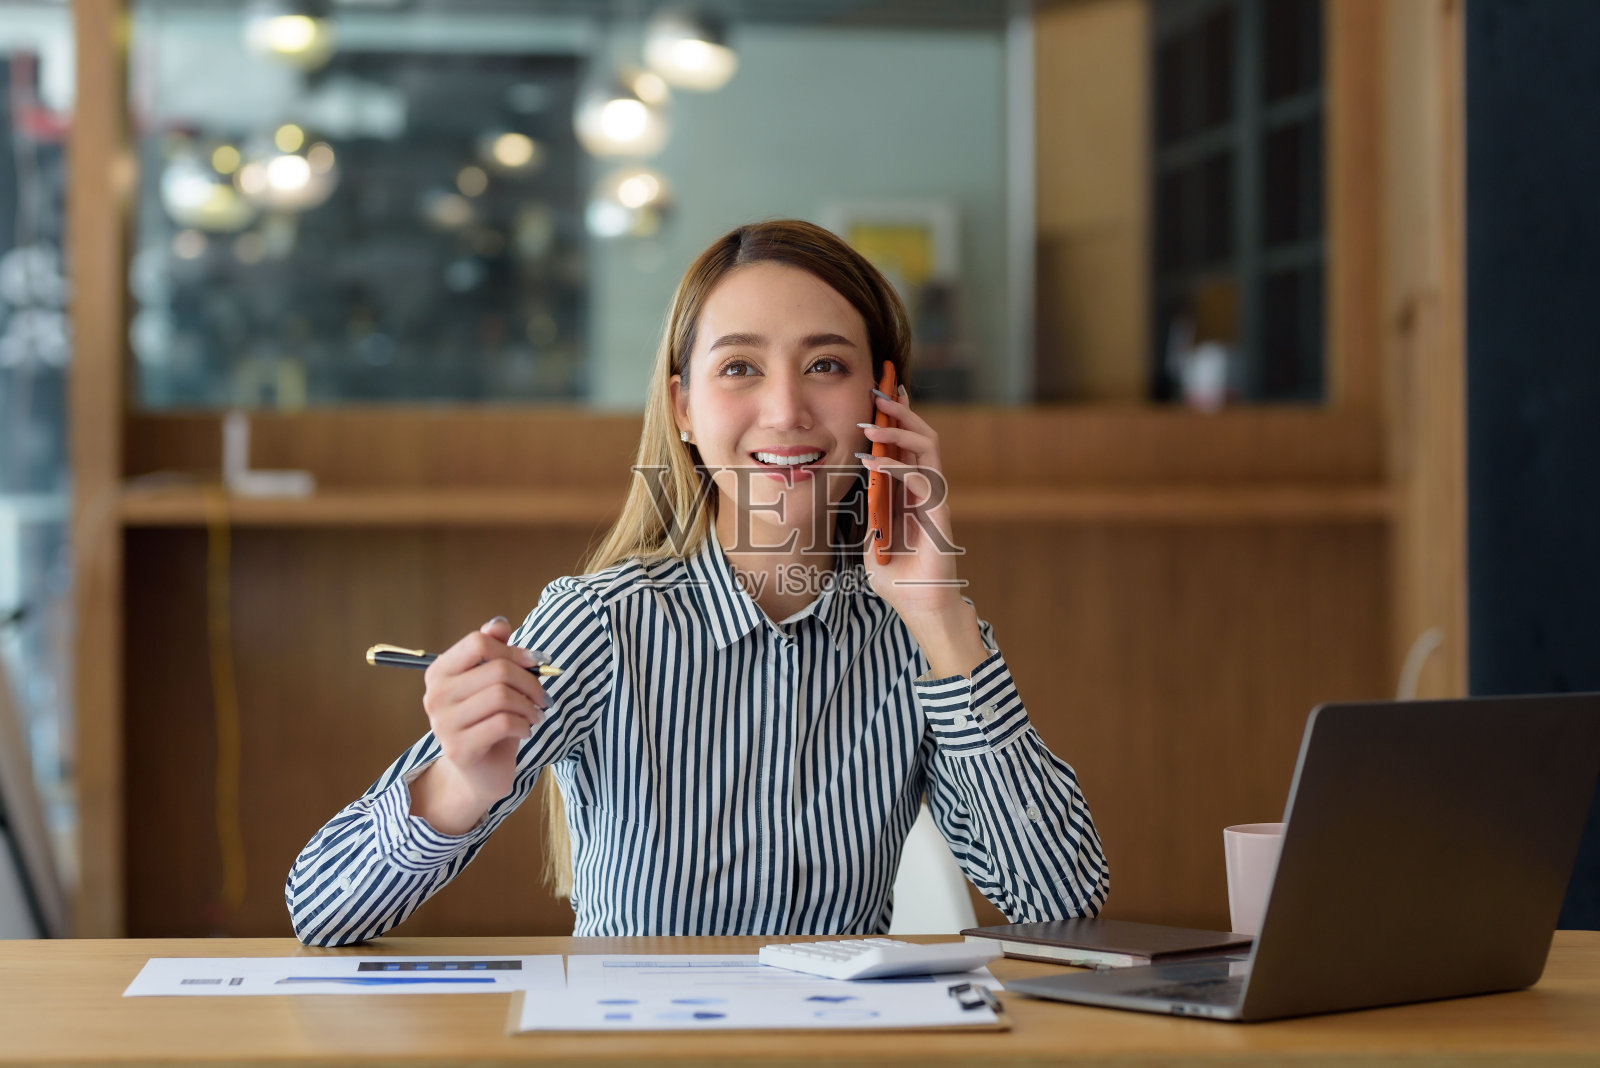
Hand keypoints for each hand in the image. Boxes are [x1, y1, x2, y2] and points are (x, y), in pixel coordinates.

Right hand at [408, 617, 547, 834]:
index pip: (477, 643)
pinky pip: (504, 723)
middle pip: (496, 669)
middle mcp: (435, 696)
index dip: (513, 650)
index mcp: (440, 672)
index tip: (533, 662)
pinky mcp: (459, 749)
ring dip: (530, 705)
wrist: (479, 773)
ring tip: (535, 714)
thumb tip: (499, 624)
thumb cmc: (488, 722)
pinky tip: (525, 730)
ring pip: (502, 696)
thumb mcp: (492, 684)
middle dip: (530, 681)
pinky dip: (524, 725)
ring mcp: (444, 724)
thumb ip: (494, 652)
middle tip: (542, 696)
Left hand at [858, 387, 991, 678]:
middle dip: (901, 411)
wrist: (920, 607)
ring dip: (901, 429)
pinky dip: (895, 467)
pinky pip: (920, 479)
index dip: (898, 418)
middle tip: (880, 389)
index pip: (907, 445)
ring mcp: (934, 498)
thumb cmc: (898, 580)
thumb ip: (870, 518)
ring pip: (927, 448)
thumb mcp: (872, 543)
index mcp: (910, 492)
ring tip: (876, 417)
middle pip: (920, 436)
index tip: (881, 392)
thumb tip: (857, 497)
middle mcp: (925, 489)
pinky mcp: (938, 513)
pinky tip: (872, 463)